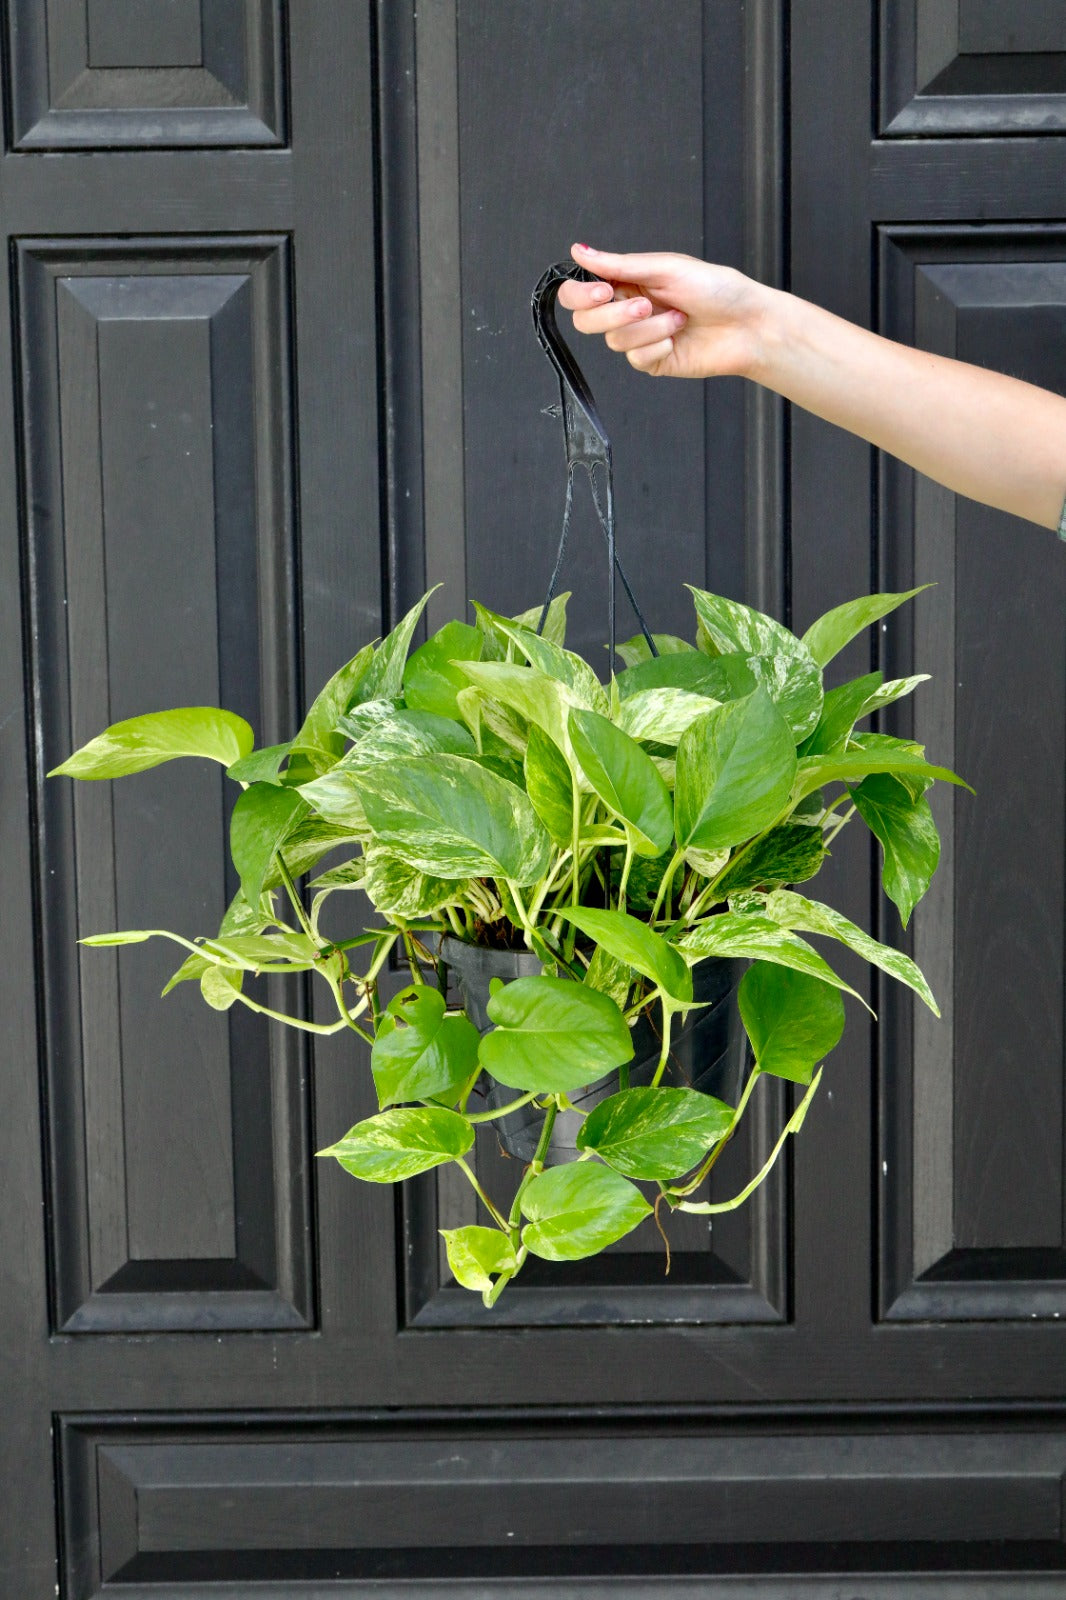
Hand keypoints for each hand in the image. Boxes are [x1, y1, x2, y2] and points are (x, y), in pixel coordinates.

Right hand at [558, 243, 770, 379]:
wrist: (747, 324)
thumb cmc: (716, 289)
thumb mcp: (665, 267)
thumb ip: (618, 264)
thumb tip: (579, 251)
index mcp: (627, 281)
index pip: (579, 292)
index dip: (580, 294)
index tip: (602, 291)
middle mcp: (627, 310)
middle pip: (586, 321)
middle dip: (614, 314)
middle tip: (646, 304)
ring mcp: (638, 338)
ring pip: (614, 340)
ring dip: (649, 328)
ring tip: (678, 318)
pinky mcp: (651, 361)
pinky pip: (635, 359)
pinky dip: (658, 345)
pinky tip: (677, 337)